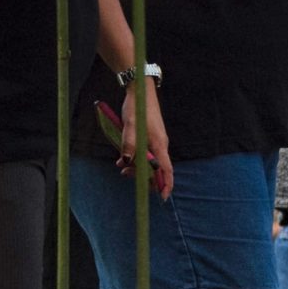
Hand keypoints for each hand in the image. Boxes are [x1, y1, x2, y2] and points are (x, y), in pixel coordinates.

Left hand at [118, 81, 173, 199]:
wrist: (141, 92)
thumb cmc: (137, 108)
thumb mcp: (129, 127)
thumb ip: (129, 145)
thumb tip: (128, 162)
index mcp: (159, 144)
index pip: (166, 169)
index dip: (165, 184)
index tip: (163, 197)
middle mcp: (160, 144)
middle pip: (157, 168)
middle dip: (143, 176)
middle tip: (125, 174)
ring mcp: (156, 141)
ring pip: (149, 161)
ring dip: (136, 166)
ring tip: (121, 167)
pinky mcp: (150, 137)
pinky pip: (145, 153)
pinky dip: (135, 157)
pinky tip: (123, 157)